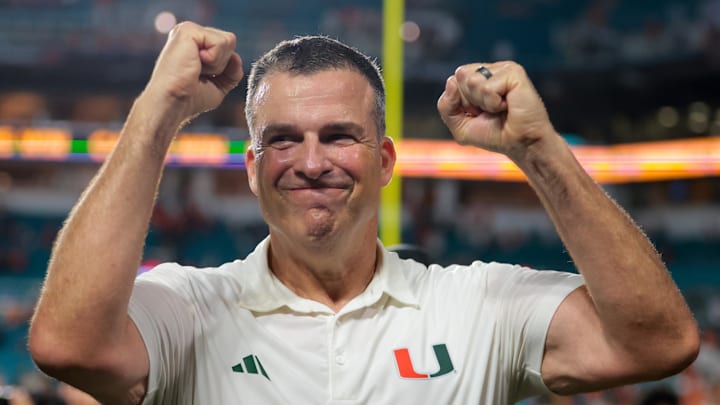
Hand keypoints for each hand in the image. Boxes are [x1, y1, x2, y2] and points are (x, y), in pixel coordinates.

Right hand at [145, 22, 243, 123]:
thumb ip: (232, 71)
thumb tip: (236, 57)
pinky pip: (221, 42)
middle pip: (230, 42)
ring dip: (218, 63)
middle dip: (222, 65)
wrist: (173, 103)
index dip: (224, 68)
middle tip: (198, 73)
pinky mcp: (188, 30)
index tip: (201, 78)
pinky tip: (195, 63)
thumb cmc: (189, 99)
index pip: (227, 48)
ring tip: (196, 68)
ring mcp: (188, 30)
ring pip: (228, 41)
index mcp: (196, 44)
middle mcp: (191, 34)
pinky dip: (213, 59)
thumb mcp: (219, 86)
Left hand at [437, 62, 556, 160]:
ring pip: (472, 81)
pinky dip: (494, 103)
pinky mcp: (514, 73)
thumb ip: (446, 105)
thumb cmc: (494, 135)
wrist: (520, 144)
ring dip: (484, 103)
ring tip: (500, 109)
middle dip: (470, 101)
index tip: (479, 113)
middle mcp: (490, 70)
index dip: (461, 103)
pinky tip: (507, 105)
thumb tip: (451, 81)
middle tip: (490, 111)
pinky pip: (488, 87)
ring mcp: (503, 69)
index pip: (453, 81)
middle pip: (460, 76)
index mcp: (478, 77)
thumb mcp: (460, 126)